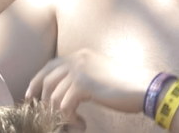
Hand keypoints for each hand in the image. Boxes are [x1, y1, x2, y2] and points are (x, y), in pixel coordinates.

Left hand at [27, 50, 150, 124]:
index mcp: (79, 56)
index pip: (50, 67)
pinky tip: (81, 123)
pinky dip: (68, 117)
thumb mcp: (99, 75)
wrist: (146, 88)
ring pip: (54, 95)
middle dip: (40, 97)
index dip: (37, 81)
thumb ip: (82, 77)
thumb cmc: (127, 86)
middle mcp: (75, 59)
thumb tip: (65, 92)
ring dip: (58, 113)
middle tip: (40, 112)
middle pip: (46, 79)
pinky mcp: (82, 84)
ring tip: (71, 123)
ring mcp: (78, 70)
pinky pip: (64, 105)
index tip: (31, 96)